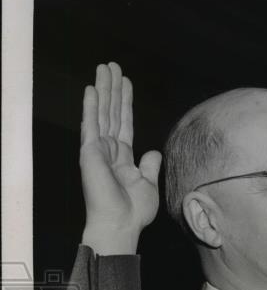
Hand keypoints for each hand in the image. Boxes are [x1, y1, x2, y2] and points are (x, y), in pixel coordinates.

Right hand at [80, 62, 161, 253]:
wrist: (121, 224)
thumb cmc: (134, 210)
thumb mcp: (148, 184)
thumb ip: (150, 166)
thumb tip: (153, 151)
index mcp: (123, 157)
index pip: (124, 122)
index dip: (125, 102)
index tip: (126, 82)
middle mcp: (109, 150)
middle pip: (112, 112)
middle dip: (113, 88)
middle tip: (112, 65)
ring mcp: (98, 150)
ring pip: (102, 112)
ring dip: (103, 89)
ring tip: (104, 68)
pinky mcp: (91, 152)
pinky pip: (91, 124)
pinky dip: (91, 106)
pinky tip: (91, 89)